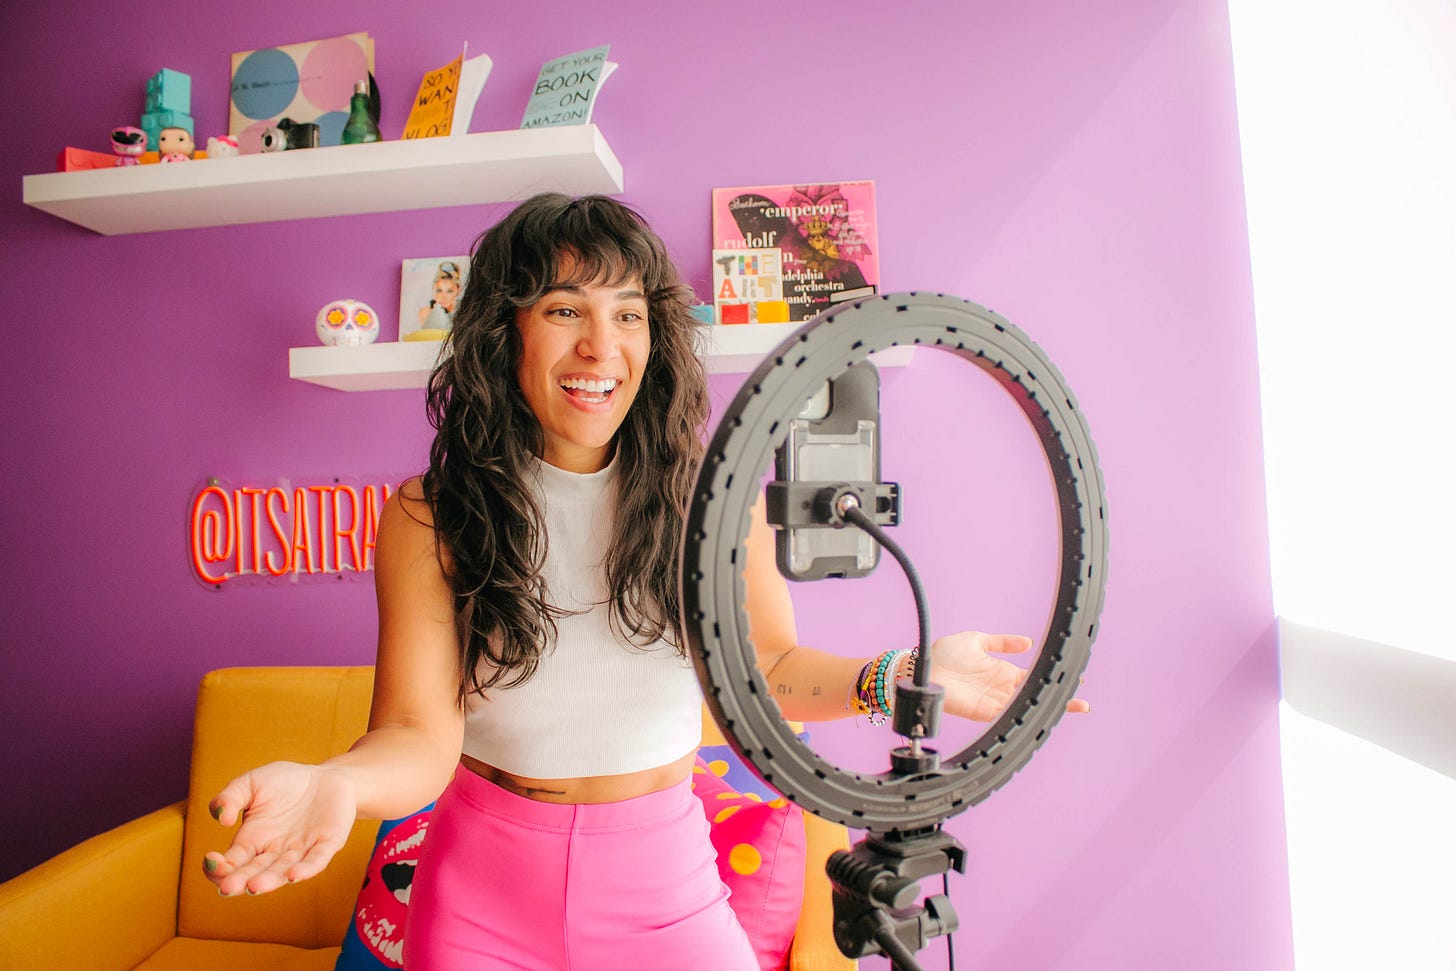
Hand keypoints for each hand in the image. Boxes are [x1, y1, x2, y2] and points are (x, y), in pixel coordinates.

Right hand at [203, 761, 357, 896]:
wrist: (327, 776)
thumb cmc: (286, 782)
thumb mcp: (251, 783)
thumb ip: (230, 797)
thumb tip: (221, 818)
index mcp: (252, 841)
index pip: (231, 862)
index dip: (218, 866)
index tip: (211, 859)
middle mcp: (274, 852)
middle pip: (254, 873)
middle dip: (240, 881)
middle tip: (228, 887)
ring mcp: (301, 850)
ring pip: (282, 872)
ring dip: (269, 881)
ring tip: (254, 886)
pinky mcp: (327, 844)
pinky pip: (316, 860)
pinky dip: (306, 869)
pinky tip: (294, 875)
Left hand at [928, 631, 1089, 721]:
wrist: (924, 667)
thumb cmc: (945, 653)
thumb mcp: (977, 640)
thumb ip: (1001, 642)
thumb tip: (1028, 642)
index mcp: (1002, 671)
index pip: (1033, 676)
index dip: (1052, 677)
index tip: (1074, 677)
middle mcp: (1002, 688)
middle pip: (1035, 695)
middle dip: (1059, 698)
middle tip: (1084, 701)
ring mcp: (995, 700)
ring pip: (1027, 707)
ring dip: (1049, 708)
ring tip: (1074, 706)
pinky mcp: (985, 711)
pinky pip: (1010, 714)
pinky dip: (1027, 713)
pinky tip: (1045, 711)